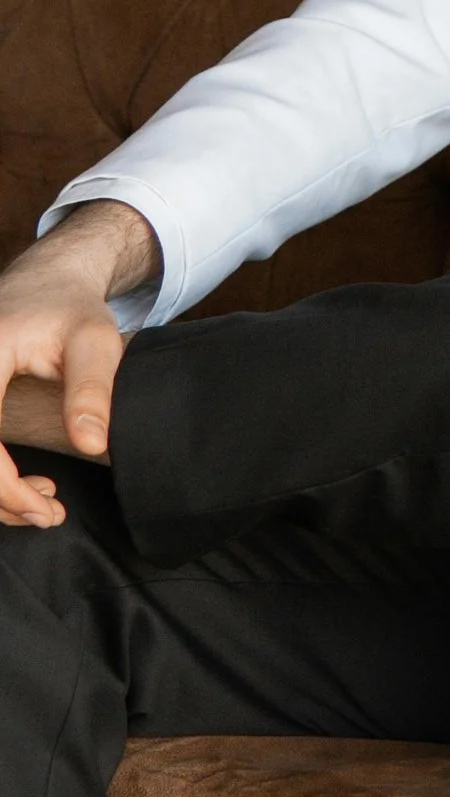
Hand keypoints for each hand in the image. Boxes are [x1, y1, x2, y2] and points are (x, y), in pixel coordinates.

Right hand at [0, 203, 156, 528]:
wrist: (48, 281)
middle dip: (1, 497)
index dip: (4, 485)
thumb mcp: (93, 339)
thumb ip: (92, 388)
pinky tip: (27, 486)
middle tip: (48, 515)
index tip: (43, 508)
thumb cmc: (71, 308)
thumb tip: (92, 445)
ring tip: (44, 504)